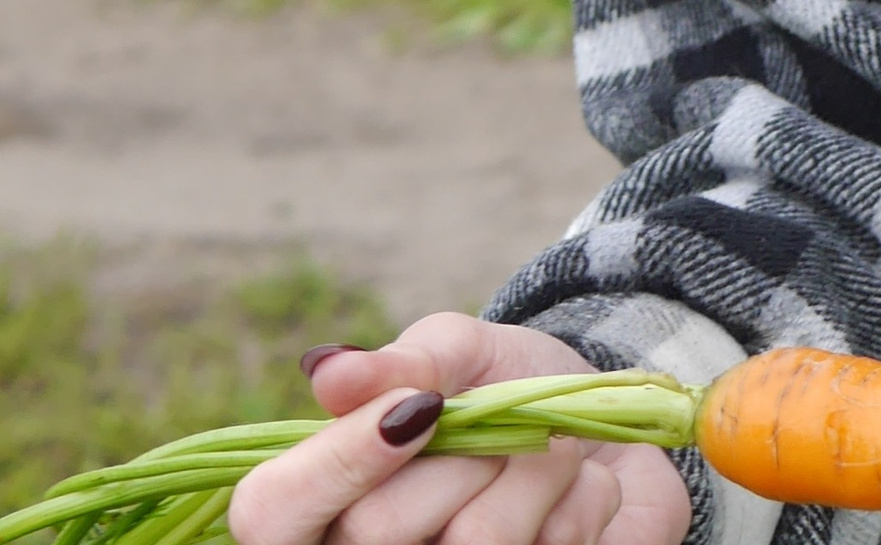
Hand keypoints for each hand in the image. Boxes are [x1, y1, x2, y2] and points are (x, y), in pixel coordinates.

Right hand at [229, 316, 691, 544]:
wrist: (611, 434)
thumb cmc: (513, 391)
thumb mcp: (461, 355)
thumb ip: (402, 363)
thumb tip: (327, 370)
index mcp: (327, 503)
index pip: (268, 512)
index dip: (336, 462)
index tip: (421, 410)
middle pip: (374, 529)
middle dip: (462, 456)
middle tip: (501, 430)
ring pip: (474, 543)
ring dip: (536, 472)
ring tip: (557, 453)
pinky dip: (584, 503)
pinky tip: (582, 494)